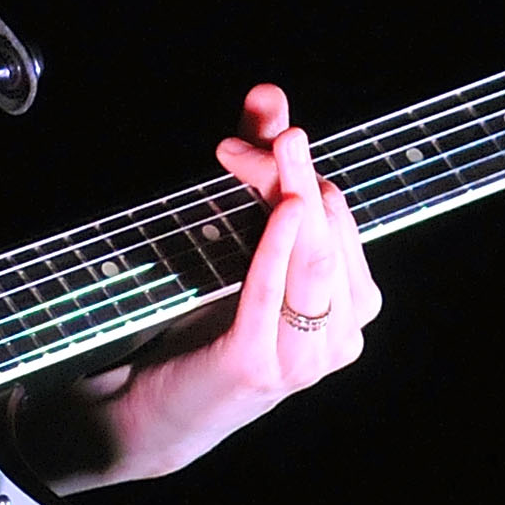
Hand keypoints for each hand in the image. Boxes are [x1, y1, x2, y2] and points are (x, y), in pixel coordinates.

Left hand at [35, 83, 381, 489]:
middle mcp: (341, 337)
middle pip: (326, 235)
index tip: (269, 130)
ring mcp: (304, 359)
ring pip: (314, 263)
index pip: (340, 221)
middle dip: (294, 176)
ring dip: (292, 199)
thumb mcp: (242, 241)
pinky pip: (276, 294)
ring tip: (278, 152)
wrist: (153, 409)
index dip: (304, 170)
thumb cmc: (205, 321)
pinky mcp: (258, 366)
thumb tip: (268, 95)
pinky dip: (278, 247)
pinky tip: (283, 210)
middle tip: (256, 141)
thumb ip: (261, 170)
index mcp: (351, 307)